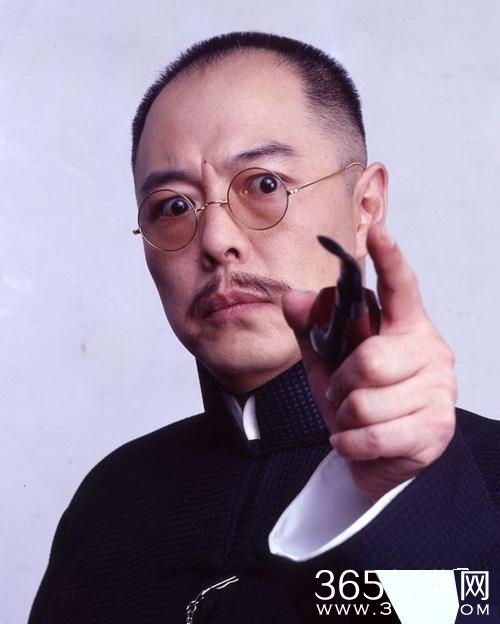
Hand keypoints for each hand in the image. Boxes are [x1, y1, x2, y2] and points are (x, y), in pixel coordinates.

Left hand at [282, 223, 456, 500]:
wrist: (383, 459)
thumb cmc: (359, 401)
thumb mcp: (329, 361)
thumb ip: (312, 329)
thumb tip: (292, 298)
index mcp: (405, 325)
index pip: (400, 287)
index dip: (390, 259)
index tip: (379, 232)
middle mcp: (430, 351)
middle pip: (371, 360)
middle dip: (342, 383)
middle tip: (343, 392)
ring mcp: (438, 391)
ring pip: (366, 403)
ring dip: (345, 417)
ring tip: (355, 419)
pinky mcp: (435, 428)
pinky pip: (371, 436)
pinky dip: (350, 443)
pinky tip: (355, 439)